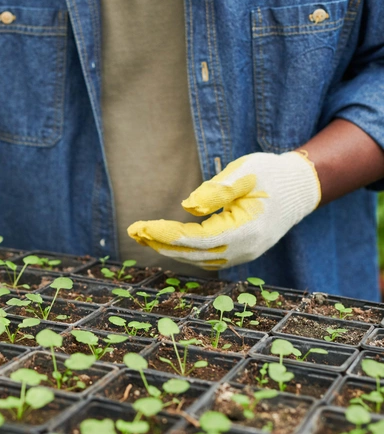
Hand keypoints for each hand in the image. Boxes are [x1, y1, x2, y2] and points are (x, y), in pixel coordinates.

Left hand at [127, 151, 320, 269]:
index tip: (141, 226)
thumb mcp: (244, 173)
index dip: (165, 234)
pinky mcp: (242, 252)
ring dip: (170, 249)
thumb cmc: (271, 174)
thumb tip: (188, 207)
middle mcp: (245, 249)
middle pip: (193, 253)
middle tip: (133, 232)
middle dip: (160, 243)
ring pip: (199, 259)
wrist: (300, 186)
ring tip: (143, 236)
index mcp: (246, 230)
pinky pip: (208, 258)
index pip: (196, 239)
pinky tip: (167, 242)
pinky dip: (186, 252)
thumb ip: (217, 191)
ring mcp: (245, 254)